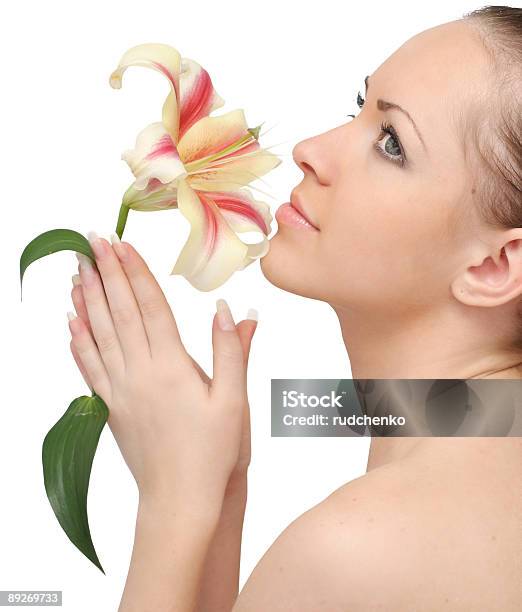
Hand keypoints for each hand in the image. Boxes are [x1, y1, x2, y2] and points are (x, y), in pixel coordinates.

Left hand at [67, 233, 256, 508]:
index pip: (149, 306)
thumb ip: (231, 352)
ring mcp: (120, 391)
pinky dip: (78, 341)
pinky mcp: (110, 408)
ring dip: (86, 299)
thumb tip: (231, 310)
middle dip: (106, 272)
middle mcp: (139, 373)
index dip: (135, 271)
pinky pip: (88, 367)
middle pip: (119, 312)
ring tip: (77, 270)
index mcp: (171, 366)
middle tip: (92, 241)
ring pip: (98, 334)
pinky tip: (71, 322)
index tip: (122, 243)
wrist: (179, 500)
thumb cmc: (213, 453)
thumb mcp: (234, 401)